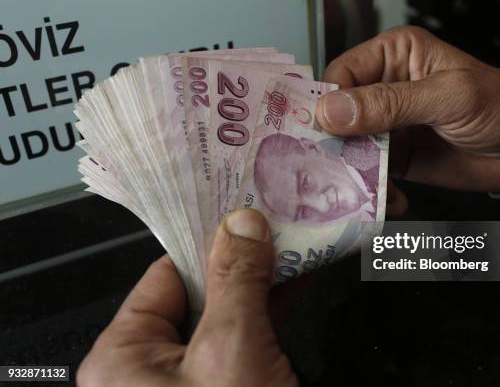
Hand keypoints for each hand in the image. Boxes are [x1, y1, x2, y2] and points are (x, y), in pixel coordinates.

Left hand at [77, 209, 298, 386]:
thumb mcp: (230, 351)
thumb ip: (236, 281)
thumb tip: (242, 226)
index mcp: (123, 359)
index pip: (168, 275)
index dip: (209, 240)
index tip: (242, 211)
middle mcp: (151, 371)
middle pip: (202, 292)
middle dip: (244, 258)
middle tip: (275, 219)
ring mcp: (194, 383)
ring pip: (230, 313)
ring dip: (264, 281)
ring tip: (294, 242)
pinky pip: (248, 338)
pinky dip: (273, 309)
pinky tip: (296, 281)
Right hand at [316, 26, 499, 199]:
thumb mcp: (449, 97)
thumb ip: (391, 103)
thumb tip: (331, 110)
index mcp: (394, 55)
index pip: (343, 73)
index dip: (328, 100)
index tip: (323, 131)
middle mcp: (383, 88)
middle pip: (337, 113)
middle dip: (333, 141)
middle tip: (331, 166)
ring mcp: (386, 126)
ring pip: (348, 147)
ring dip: (352, 171)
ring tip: (364, 189)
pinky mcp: (393, 157)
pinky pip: (368, 173)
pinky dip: (374, 190)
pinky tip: (393, 199)